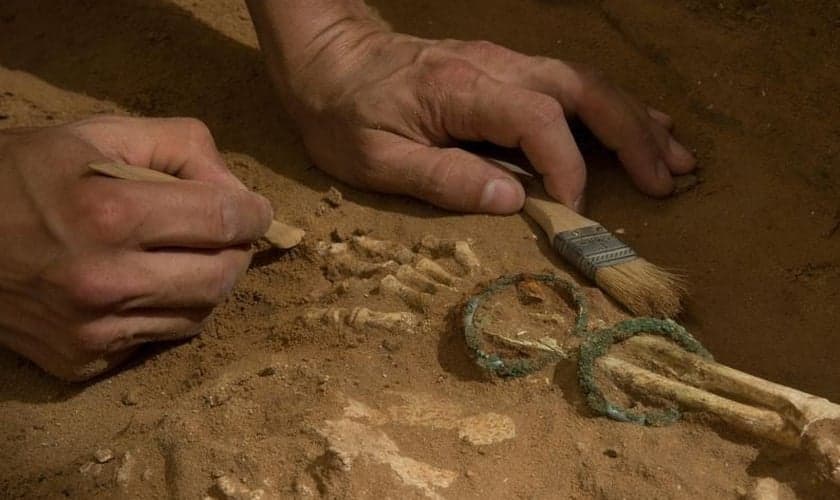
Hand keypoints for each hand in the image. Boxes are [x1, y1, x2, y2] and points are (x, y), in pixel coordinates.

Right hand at [0, 116, 272, 379]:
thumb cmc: (20, 174)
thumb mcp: (96, 135)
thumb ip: (179, 147)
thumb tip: (237, 190)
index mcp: (110, 214)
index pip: (225, 219)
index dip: (253, 212)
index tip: (256, 210)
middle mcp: (104, 280)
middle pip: (222, 277)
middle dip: (236, 251)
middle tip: (224, 234)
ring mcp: (92, 330)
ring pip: (198, 315)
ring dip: (205, 283)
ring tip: (180, 255)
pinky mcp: (80, 362)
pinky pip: (157, 340)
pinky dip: (166, 312)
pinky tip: (141, 285)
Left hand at [263, 21, 694, 212]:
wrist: (329, 58)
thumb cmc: (343, 113)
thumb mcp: (375, 159)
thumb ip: (443, 178)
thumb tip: (511, 202)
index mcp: (464, 92)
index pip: (539, 122)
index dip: (567, 166)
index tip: (574, 210)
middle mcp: (496, 69)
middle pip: (583, 91)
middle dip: (632, 135)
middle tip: (670, 179)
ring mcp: (504, 64)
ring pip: (586, 83)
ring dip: (635, 119)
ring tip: (677, 156)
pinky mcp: (504, 70)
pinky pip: (570, 84)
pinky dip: (611, 107)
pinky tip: (640, 123)